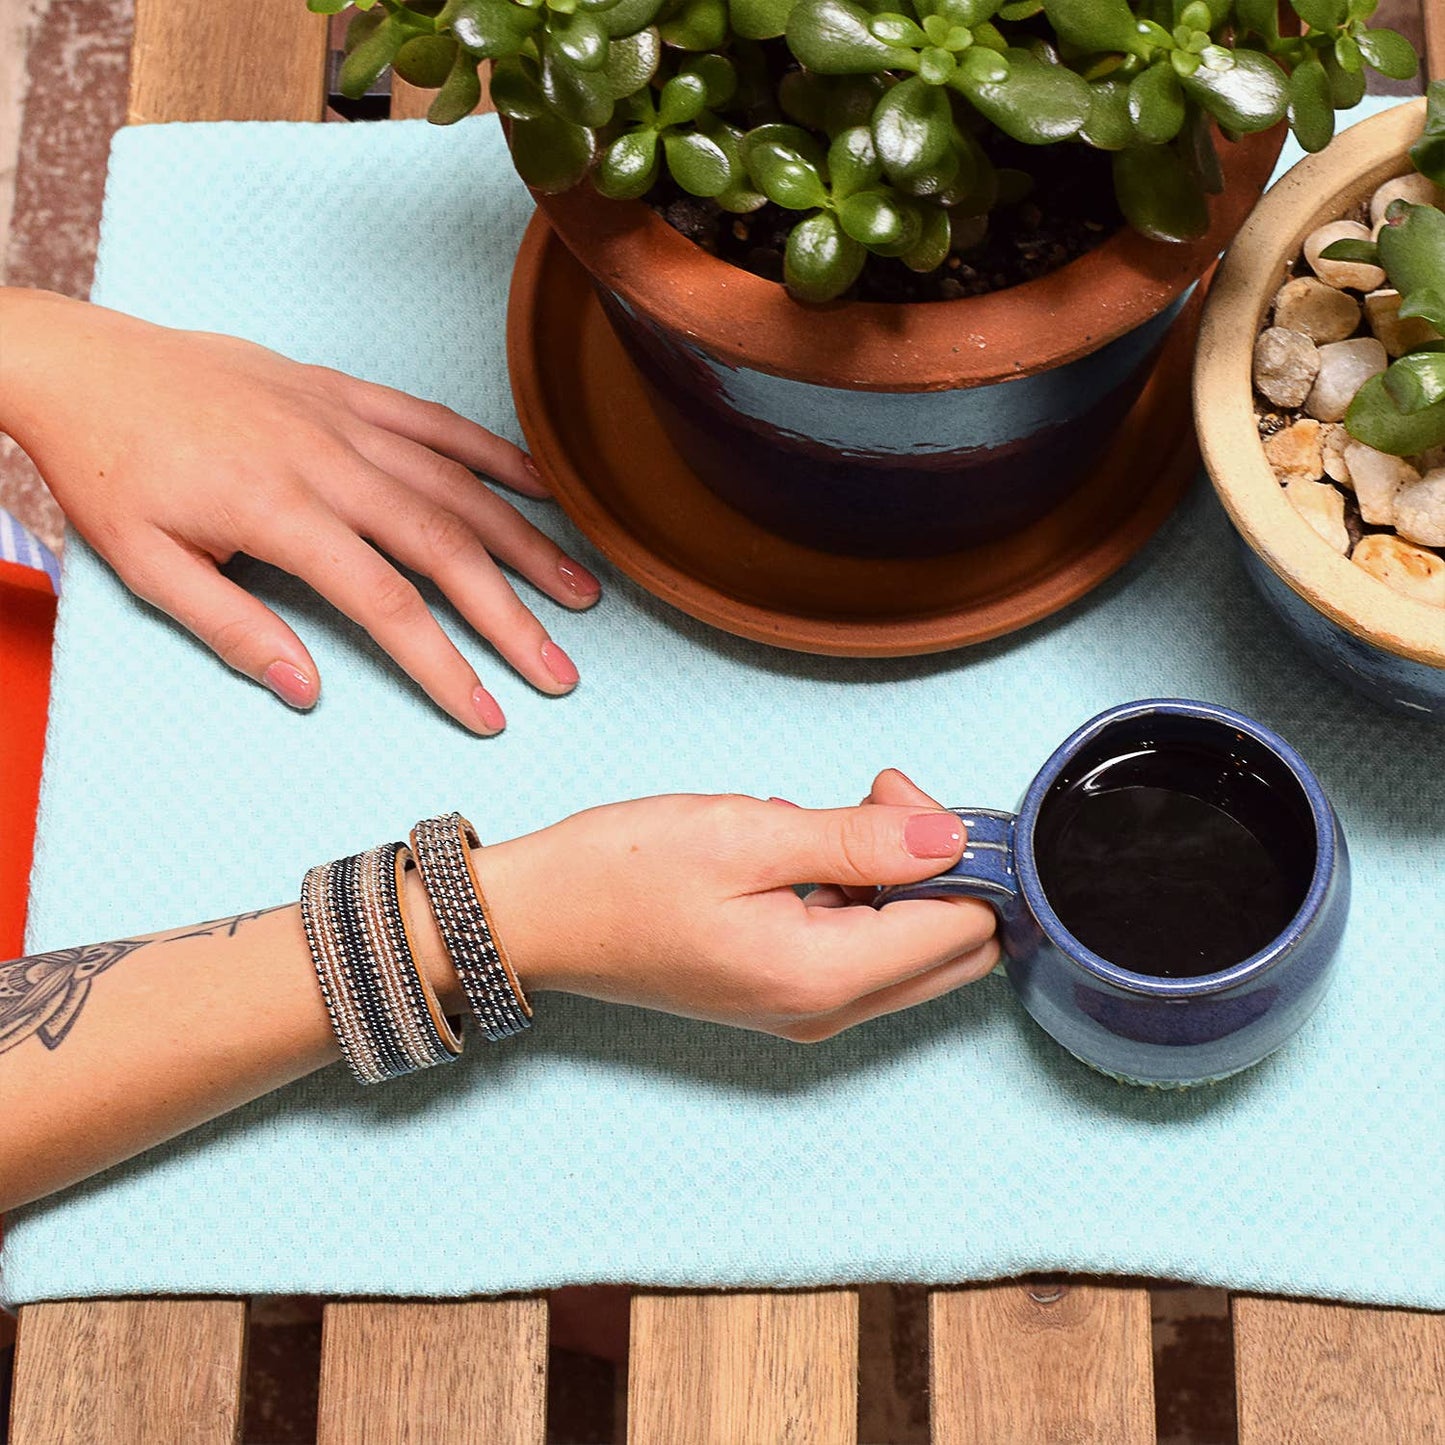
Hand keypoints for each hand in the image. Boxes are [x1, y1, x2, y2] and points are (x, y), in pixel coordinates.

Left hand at [0, 289, 600, 733]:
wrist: (78, 364)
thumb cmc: (107, 468)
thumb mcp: (144, 565)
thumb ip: (232, 630)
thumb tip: (308, 690)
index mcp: (277, 512)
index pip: (388, 603)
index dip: (445, 665)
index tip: (488, 712)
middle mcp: (326, 462)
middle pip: (445, 547)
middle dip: (512, 615)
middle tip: (559, 670)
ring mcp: (341, 419)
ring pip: (456, 485)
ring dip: (524, 541)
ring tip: (578, 590)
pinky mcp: (341, 390)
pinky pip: (432, 420)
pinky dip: (491, 452)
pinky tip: (539, 487)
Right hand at [479, 771, 998, 1041]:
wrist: (540, 918)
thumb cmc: (622, 875)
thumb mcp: (744, 836)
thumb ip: (857, 839)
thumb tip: (951, 840)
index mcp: (823, 976)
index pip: (962, 928)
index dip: (955, 853)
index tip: (894, 798)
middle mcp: (827, 1010)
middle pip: (954, 949)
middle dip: (940, 869)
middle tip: (874, 803)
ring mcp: (808, 1008)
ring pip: (915, 946)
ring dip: (900, 875)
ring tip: (832, 816)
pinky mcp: (788, 991)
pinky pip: (867, 947)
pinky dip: (864, 892)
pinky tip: (811, 849)